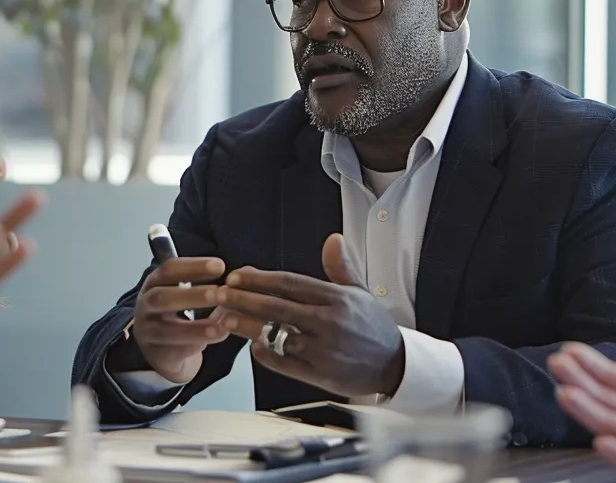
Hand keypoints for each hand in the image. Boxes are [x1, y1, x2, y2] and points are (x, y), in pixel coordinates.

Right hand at [128, 256, 228, 382]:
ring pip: (165, 330)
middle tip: (220, 293)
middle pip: (161, 297)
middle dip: (192, 295)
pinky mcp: (155, 354)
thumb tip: (240, 283)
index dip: (193, 266)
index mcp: (155, 284)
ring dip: (195, 328)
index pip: (169, 270)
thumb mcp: (189, 297)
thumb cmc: (178, 317)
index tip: (220, 266)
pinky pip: (173, 351)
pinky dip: (195, 346)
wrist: (162, 352)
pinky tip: (214, 340)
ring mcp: (147, 332)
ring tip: (222, 326)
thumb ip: (212, 289)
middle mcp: (146, 306)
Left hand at [214, 234, 404, 396]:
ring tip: (225, 319)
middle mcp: (330, 322)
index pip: (290, 283)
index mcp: (338, 298)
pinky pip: (285, 364)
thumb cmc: (375, 328)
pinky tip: (253, 346)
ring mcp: (324, 350)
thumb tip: (333, 239)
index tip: (237, 274)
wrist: (396, 366)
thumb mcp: (361, 292)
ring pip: (277, 335)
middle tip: (219, 293)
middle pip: (277, 307)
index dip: (260, 278)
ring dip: (248, 327)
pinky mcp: (321, 375)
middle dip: (243, 299)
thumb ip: (342, 267)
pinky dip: (266, 355)